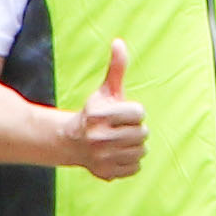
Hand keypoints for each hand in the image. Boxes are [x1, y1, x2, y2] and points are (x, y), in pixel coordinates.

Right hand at [69, 38, 148, 179]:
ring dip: (134, 146)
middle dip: (135, 130)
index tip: (120, 114)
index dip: (133, 113)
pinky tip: (116, 155)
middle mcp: (98, 138)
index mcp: (98, 116)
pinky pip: (136, 167)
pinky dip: (130, 162)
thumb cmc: (96, 113)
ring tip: (118, 142)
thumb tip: (119, 42)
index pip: (139, 114)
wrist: (72, 142)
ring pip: (141, 151)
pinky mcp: (106, 173)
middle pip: (143, 134)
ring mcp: (101, 157)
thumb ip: (116, 68)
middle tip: (119, 129)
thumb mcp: (105, 90)